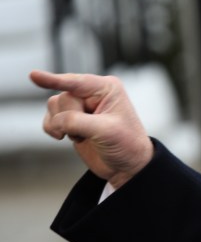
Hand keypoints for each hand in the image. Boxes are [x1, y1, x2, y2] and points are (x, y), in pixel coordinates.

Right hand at [30, 70, 153, 188]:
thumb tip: (56, 121)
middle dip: (70, 118)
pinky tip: (65, 137)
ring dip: (62, 125)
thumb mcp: (105, 131)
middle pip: (63, 98)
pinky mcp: (70, 120)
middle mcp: (92, 93)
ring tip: (83, 136)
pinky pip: (49, 118)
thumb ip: (77, 122)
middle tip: (89, 132)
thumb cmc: (126, 144)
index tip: (33, 76)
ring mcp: (80, 106)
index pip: (76, 82)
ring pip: (53, 106)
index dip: (54, 80)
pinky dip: (52, 129)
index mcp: (107, 88)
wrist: (126, 165)